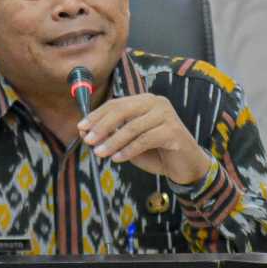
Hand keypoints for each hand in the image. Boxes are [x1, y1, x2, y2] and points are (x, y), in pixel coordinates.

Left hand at [77, 94, 210, 184]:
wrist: (185, 166)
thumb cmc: (155, 152)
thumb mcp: (128, 143)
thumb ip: (110, 135)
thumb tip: (83, 131)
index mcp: (144, 101)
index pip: (116, 104)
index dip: (97, 115)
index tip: (81, 127)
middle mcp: (156, 103)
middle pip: (122, 110)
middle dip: (102, 126)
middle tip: (88, 140)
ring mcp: (166, 115)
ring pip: (132, 127)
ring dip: (113, 141)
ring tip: (99, 153)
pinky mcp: (174, 131)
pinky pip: (145, 139)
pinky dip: (129, 150)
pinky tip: (117, 158)